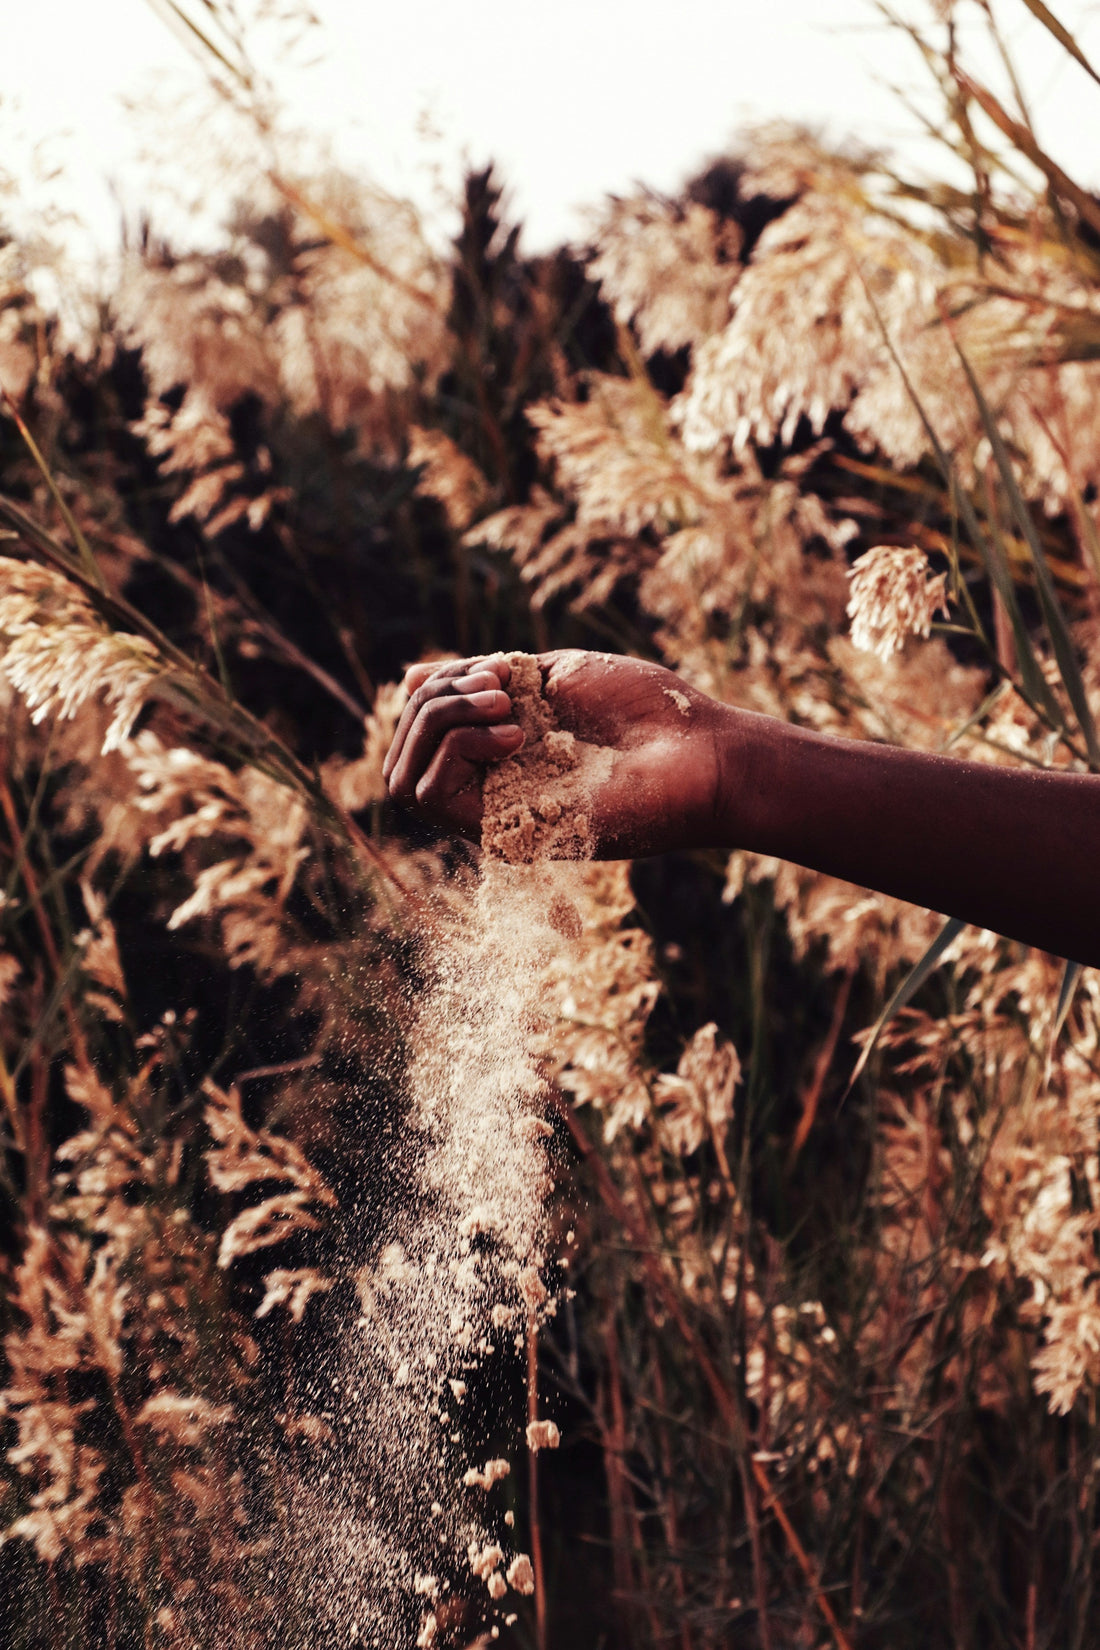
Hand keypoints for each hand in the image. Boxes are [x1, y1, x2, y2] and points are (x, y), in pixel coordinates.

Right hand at [382, 650, 729, 856]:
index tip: (495, 667)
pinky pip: (430, 796)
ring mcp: (494, 816)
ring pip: (403, 780)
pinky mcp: (504, 836)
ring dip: (438, 721)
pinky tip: (515, 732)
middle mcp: (489, 789)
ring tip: (504, 703)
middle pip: (402, 754)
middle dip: (432, 702)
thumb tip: (404, 678)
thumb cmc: (648, 711)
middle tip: (497, 684)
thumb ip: (483, 678)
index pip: (421, 730)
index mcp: (501, 753)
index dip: (437, 690)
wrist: (702, 753)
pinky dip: (458, 746)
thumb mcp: (551, 673)